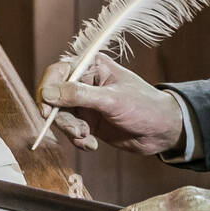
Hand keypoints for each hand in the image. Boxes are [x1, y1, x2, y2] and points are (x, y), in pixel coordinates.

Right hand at [37, 53, 184, 153]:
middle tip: (78, 131)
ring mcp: (85, 103)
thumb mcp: (111, 100)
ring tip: (87, 138)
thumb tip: (47, 93)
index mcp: (91, 66)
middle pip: (55, 98)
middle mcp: (85, 82)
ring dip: (71, 131)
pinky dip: (78, 140)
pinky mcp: (88, 121)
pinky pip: (70, 131)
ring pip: (61, 117)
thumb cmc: (143, 107)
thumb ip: (79, 95)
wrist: (162, 132)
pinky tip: (92, 145)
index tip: (47, 111)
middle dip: (62, 118)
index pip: (58, 72)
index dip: (48, 90)